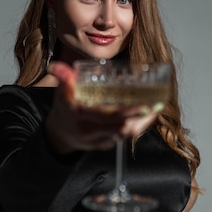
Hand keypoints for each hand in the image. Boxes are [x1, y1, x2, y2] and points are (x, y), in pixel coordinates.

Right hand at [44, 61, 159, 153]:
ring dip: (142, 123)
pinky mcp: (103, 145)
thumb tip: (55, 66)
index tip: (143, 106)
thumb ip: (63, 78)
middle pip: (120, 127)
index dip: (126, 112)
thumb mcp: (62, 92)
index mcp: (78, 114)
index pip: (105, 116)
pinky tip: (145, 117)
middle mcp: (88, 130)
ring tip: (155, 109)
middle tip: (156, 104)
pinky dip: (136, 128)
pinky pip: (123, 139)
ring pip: (124, 135)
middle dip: (140, 117)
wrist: (58, 134)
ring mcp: (96, 140)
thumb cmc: (64, 108)